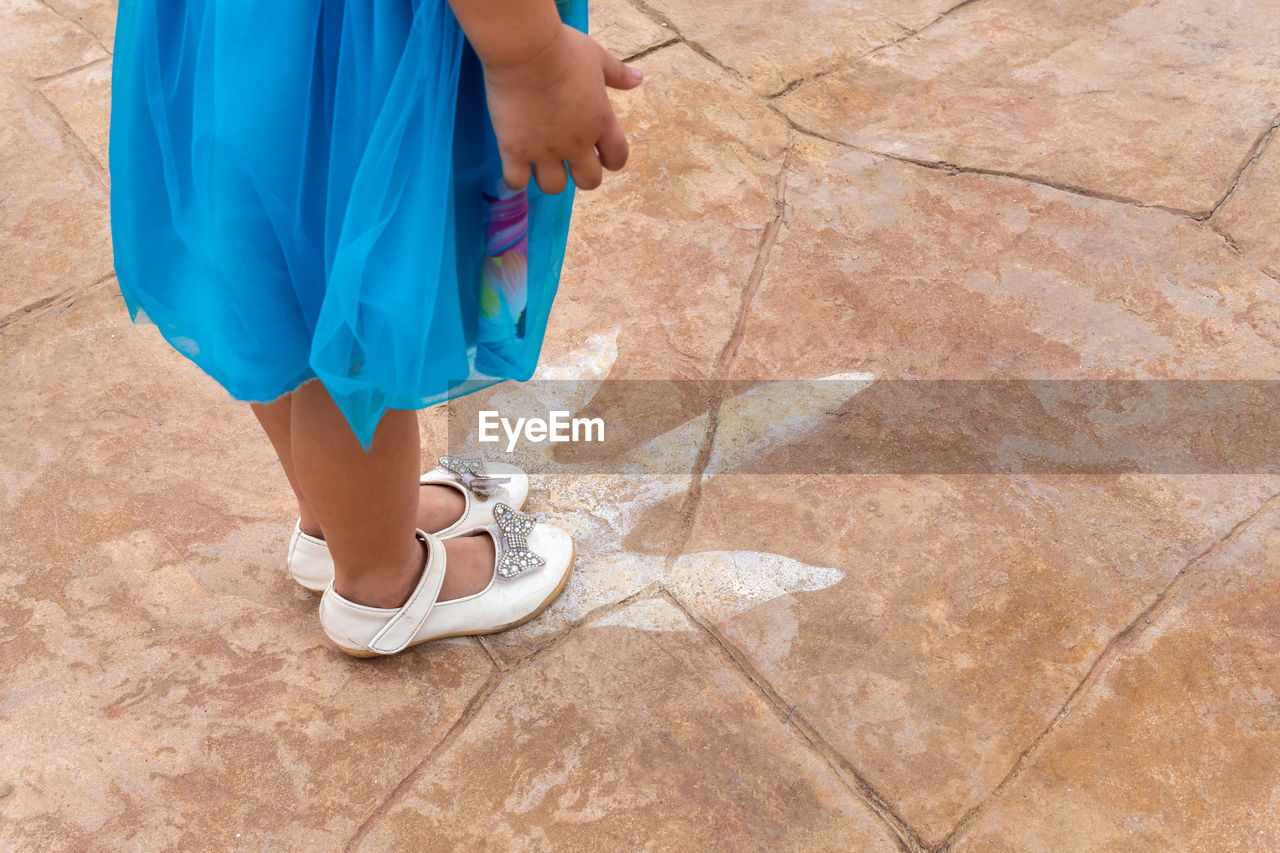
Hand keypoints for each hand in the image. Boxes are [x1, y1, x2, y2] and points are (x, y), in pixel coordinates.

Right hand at [481, 24, 641, 193]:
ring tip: (539, 161)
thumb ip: (618, 74)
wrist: (524, 48)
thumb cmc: (563, 49)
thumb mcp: (597, 58)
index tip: (600, 154)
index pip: (618, 159)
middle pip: (589, 181)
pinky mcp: (515, 150)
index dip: (610, 160)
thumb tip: (639, 78)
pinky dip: (515, 178)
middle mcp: (577, 144)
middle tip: (568, 159)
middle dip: (582, 174)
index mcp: (601, 123)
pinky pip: (516, 181)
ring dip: (550, 177)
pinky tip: (514, 163)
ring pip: (554, 187)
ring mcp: (545, 150)